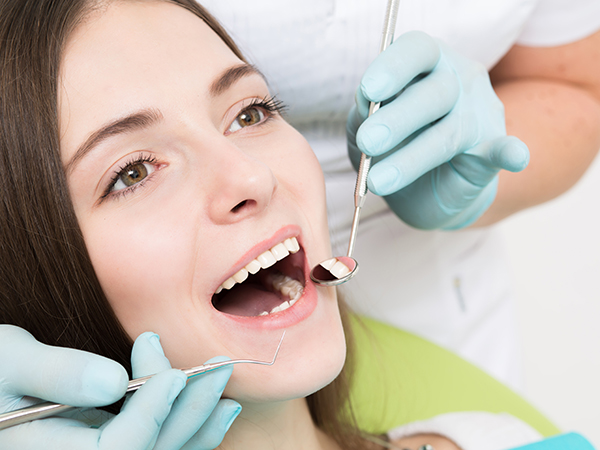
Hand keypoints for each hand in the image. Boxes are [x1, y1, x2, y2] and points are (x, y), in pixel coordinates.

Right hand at [0, 325, 239, 448]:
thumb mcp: (7, 360)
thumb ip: (53, 372)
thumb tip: (113, 381)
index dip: (149, 415)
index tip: (171, 373)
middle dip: (188, 412)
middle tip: (217, 368)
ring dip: (199, 426)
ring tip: (227, 394)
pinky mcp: (108, 448)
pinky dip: (190, 434)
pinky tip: (216, 412)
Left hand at [347, 31, 528, 229]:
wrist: (423, 189)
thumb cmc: (392, 146)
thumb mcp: (366, 128)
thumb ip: (364, 114)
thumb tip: (366, 105)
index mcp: (426, 64)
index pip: (416, 50)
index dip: (393, 67)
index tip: (369, 92)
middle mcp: (459, 80)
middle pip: (434, 92)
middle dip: (397, 119)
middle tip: (368, 143)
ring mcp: (481, 115)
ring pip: (450, 131)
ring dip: (412, 157)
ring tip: (378, 181)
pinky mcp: (492, 151)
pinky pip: (503, 149)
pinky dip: (511, 152)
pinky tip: (517, 156)